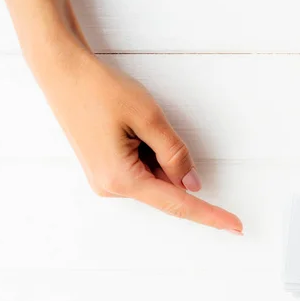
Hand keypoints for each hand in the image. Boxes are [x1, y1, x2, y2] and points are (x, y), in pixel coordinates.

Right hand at [36, 49, 242, 233]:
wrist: (63, 72)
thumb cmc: (101, 90)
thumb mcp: (149, 118)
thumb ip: (175, 154)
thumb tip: (192, 184)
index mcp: (121, 179)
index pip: (178, 204)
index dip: (210, 215)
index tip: (236, 227)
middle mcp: (110, 188)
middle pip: (165, 186)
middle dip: (171, 159)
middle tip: (148, 124)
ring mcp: (105, 181)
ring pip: (154, 176)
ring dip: (156, 151)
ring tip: (130, 122)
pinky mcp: (104, 170)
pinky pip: (140, 169)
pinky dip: (146, 151)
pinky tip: (127, 127)